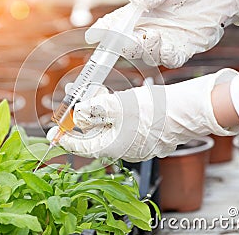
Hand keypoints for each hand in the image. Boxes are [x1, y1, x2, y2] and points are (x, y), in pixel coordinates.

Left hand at [47, 69, 238, 161]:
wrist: (187, 111)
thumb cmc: (153, 111)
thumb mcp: (116, 106)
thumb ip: (93, 110)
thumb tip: (78, 114)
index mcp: (113, 147)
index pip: (82, 145)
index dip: (65, 137)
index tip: (52, 134)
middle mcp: (122, 148)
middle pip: (95, 132)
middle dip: (85, 113)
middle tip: (78, 94)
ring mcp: (135, 142)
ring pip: (109, 125)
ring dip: (100, 108)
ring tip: (97, 89)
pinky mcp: (144, 133)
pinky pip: (122, 124)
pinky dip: (114, 111)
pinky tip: (113, 96)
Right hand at [86, 0, 238, 67]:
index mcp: (139, 13)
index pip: (116, 24)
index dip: (104, 31)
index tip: (94, 36)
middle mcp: (148, 29)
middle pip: (127, 44)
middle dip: (122, 45)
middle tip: (123, 39)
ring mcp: (164, 41)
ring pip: (145, 54)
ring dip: (144, 49)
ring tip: (152, 35)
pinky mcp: (181, 50)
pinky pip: (169, 59)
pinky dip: (165, 55)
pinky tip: (167, 45)